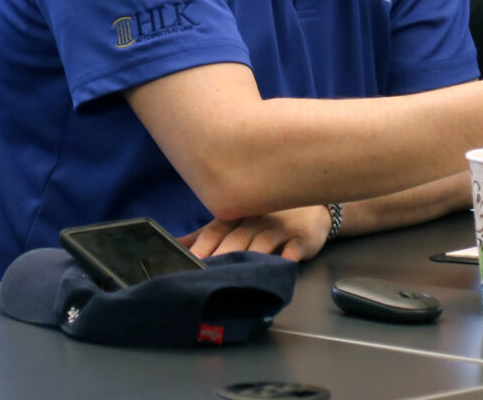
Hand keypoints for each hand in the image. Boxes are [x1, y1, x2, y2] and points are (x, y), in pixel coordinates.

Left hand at [181, 205, 331, 261]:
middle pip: (237, 239)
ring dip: (251, 257)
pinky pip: (295, 248)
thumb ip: (204, 235)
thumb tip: (174, 244)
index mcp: (236, 217)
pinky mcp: (301, 238)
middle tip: (210, 272)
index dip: (204, 245)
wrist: (308, 208)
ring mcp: (279, 229)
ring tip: (239, 274)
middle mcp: (255, 221)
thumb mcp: (232, 222)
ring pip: (262, 244)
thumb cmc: (263, 218)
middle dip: (223, 255)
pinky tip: (282, 265)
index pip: (217, 230)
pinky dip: (288, 257)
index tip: (191, 260)